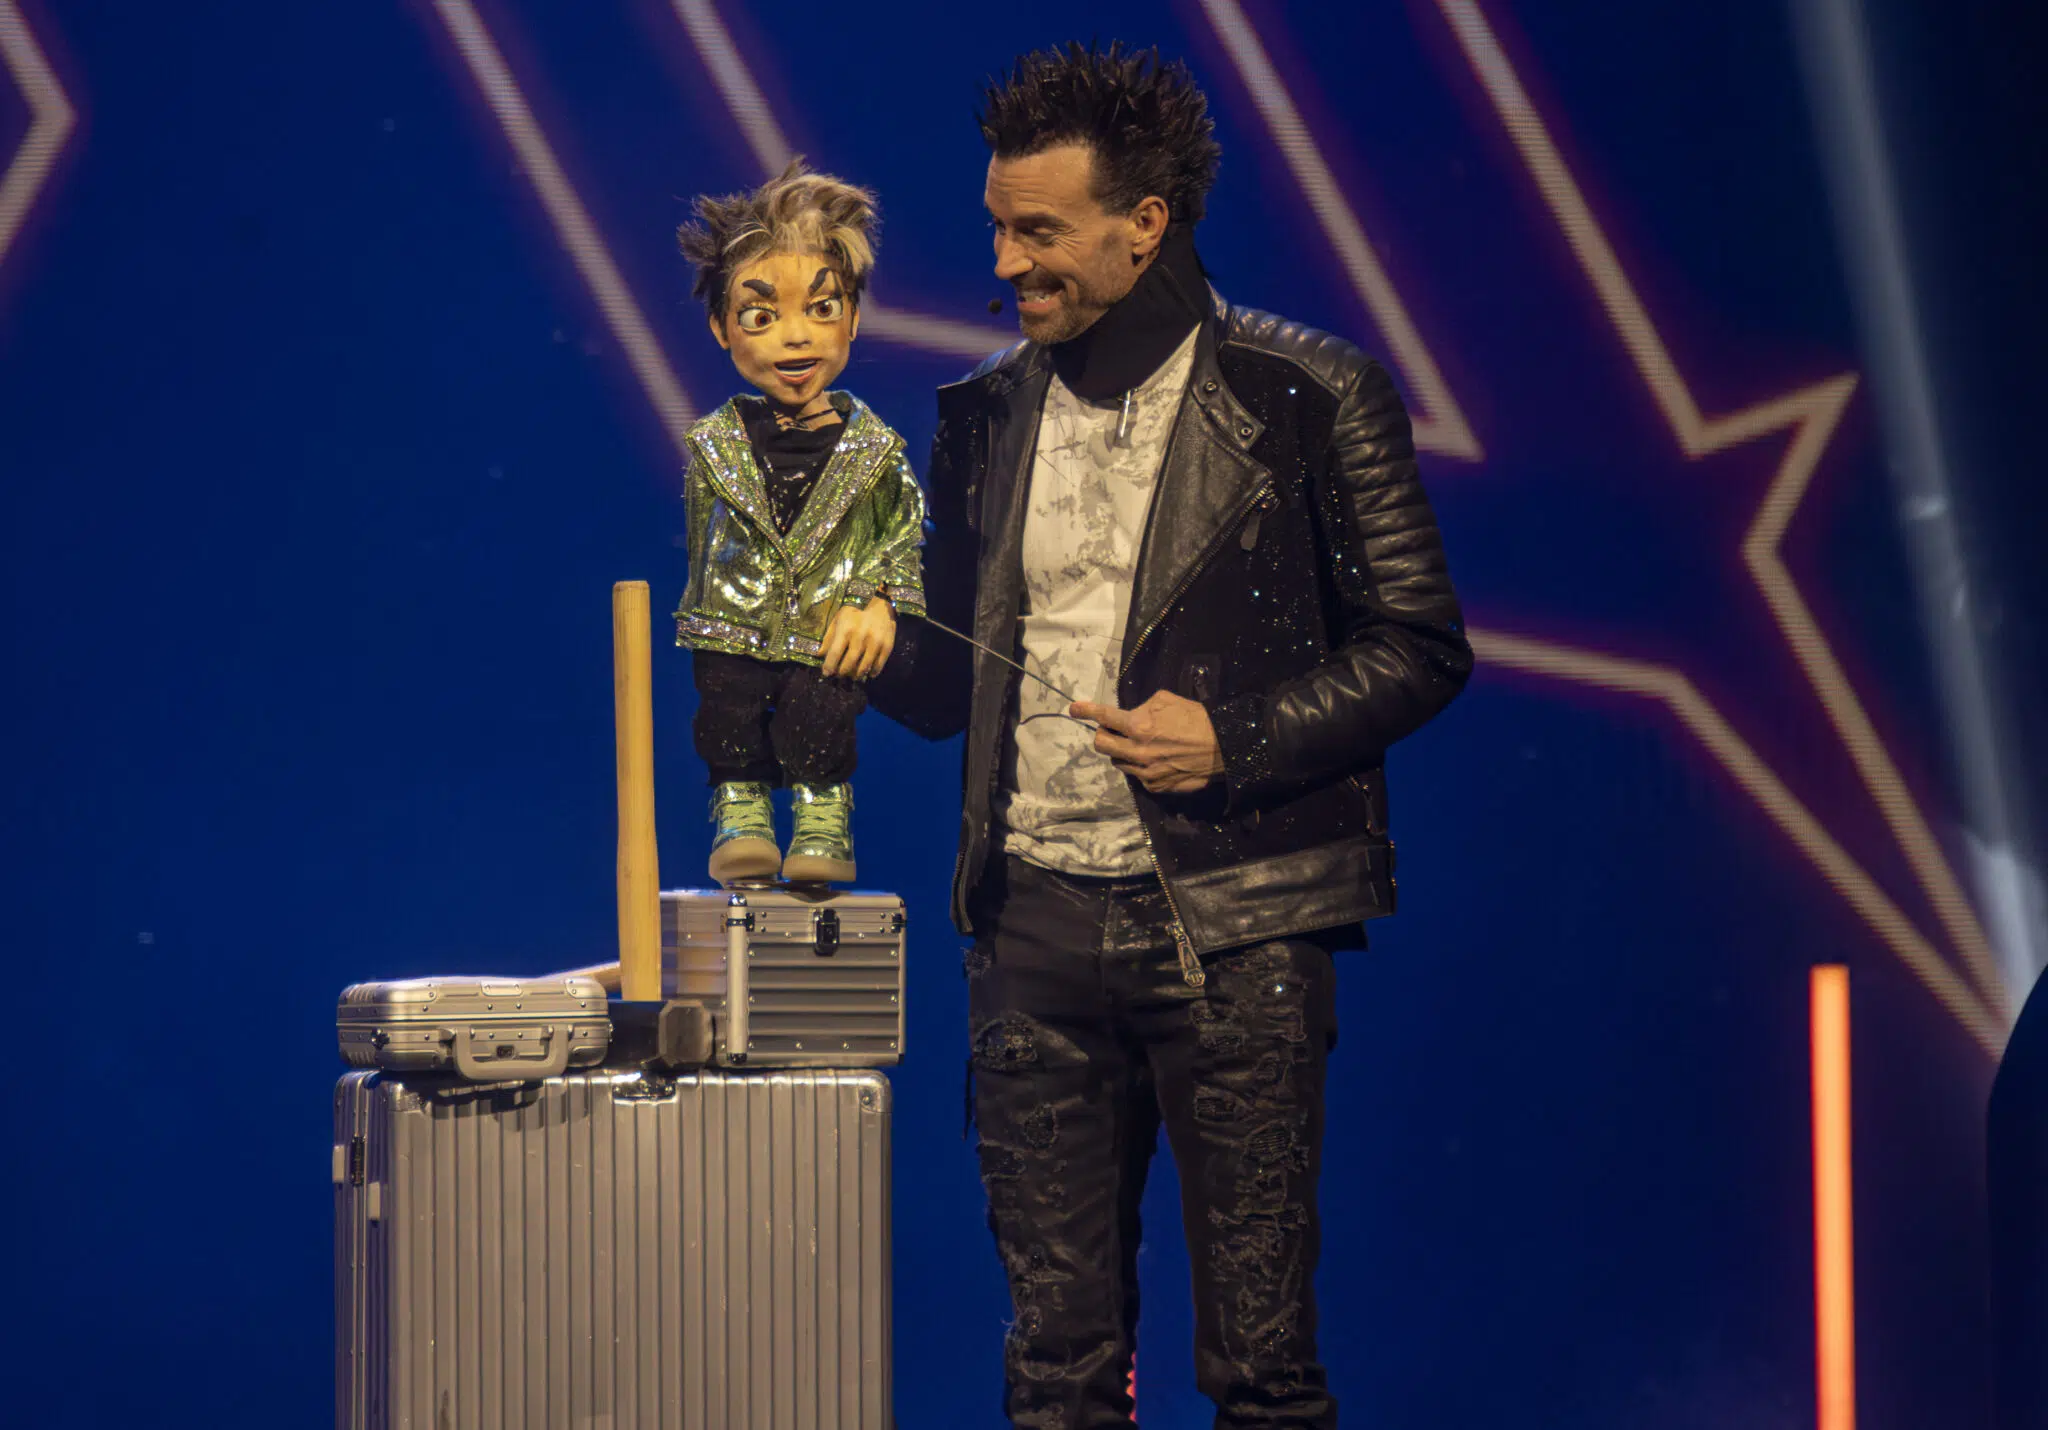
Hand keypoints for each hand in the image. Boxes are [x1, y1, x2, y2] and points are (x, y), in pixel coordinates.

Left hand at [821, 597, 895, 679]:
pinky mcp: (887, 647)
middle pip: (849, 664)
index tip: (826, 673)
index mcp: (846, 629)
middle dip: (842, 672)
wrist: (881, 607)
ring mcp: (875, 643)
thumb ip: (828, 637)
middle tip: (839, 674)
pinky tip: (867, 673)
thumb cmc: (856, 614)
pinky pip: (878, 666)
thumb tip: (819, 655)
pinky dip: (871, 673)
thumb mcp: (839, 620)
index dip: (829, 666)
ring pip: (864, 668)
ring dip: (856, 675)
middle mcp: (861, 637)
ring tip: (853, 675)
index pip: (835, 653)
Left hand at [1069, 690, 1223, 793]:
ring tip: (1139, 745)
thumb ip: (1144, 706)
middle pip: (1101, 745)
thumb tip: (1132, 712)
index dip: (1087, 711)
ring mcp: (1145, 772)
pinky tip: (1154, 759)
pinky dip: (1139, 766)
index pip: (1104, 717)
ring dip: (1121, 751)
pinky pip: (1136, 776)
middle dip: (1102, 735)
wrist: (1223, 748)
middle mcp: (1137, 750)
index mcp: (1139, 726)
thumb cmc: (1197, 719)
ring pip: (1117, 762)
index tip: (1074, 709)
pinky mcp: (1155, 786)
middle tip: (1112, 730)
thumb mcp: (1168, 700)